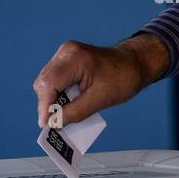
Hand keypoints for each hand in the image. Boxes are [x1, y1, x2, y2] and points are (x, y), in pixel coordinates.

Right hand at [32, 33, 169, 127]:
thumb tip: (54, 123)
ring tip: (59, 118)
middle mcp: (66, 52)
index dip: (44, 106)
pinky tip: (65, 106)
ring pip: (47, 81)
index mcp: (75, 58)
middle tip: (53, 125)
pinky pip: (55, 79)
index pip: (49, 84)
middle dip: (47, 105)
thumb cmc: (122, 78)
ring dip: (52, 100)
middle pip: (44, 82)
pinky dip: (57, 93)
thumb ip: (74, 112)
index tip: (45, 125)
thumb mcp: (99, 100)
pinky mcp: (67, 60)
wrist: (134, 64)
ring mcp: (65, 54)